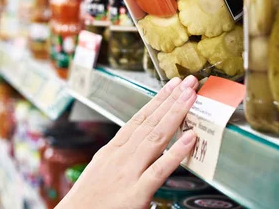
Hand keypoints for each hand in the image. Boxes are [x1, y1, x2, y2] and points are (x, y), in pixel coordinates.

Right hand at [58, 75, 198, 208]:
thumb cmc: (87, 200)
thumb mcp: (100, 168)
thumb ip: (120, 153)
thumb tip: (136, 139)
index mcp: (113, 150)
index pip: (139, 118)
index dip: (158, 100)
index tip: (173, 86)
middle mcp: (121, 156)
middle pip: (150, 122)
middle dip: (172, 100)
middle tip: (189, 82)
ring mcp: (129, 173)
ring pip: (156, 138)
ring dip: (176, 115)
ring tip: (191, 98)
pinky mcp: (136, 194)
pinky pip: (160, 170)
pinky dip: (176, 153)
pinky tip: (190, 138)